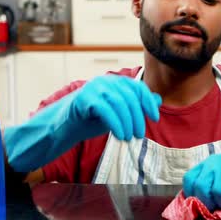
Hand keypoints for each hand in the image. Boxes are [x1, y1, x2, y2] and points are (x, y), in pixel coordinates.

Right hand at [5, 75, 160, 171]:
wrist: (63, 127)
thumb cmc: (91, 120)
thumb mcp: (118, 113)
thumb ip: (135, 105)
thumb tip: (158, 99)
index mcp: (114, 82)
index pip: (138, 88)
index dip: (148, 103)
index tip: (154, 119)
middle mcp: (105, 81)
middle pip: (130, 96)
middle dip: (138, 117)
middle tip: (139, 135)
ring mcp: (93, 88)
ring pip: (120, 102)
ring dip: (128, 122)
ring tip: (129, 137)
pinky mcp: (84, 99)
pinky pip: (106, 110)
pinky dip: (116, 123)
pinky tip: (120, 135)